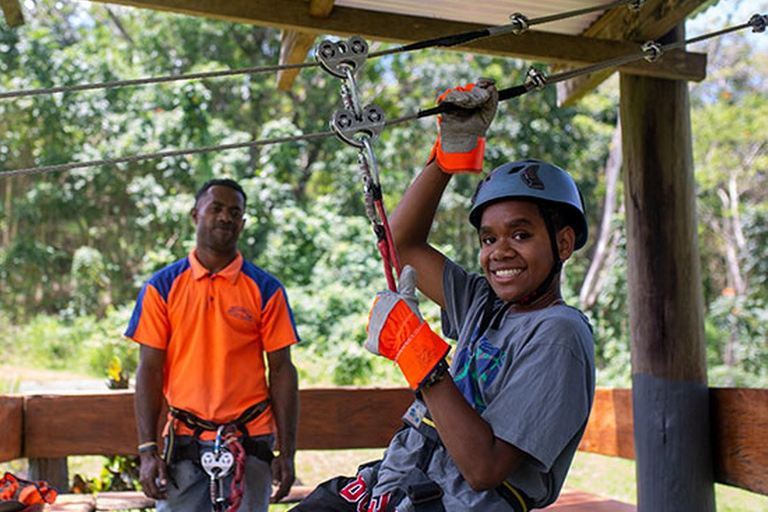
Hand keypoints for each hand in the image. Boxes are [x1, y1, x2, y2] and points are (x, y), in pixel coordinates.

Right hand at [138, 451, 167, 499]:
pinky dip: (150, 492)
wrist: (148, 455)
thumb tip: (164, 484)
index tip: (166, 496)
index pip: (154, 491)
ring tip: (161, 494)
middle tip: (164, 496)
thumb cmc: (156, 460)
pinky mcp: (141, 480)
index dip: (160, 495)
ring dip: (153, 495)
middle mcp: (143, 481)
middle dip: (157, 497)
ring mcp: (141, 481)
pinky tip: (156, 490)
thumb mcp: (162, 466)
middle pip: (150, 494)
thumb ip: (163, 476)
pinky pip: (145, 489)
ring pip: (146, 493)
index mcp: (149, 478)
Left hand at [270, 452, 294, 502]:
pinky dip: (282, 492)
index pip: (283, 490)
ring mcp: (292, 480)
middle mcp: (291, 480)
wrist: (287, 454)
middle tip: (270, 500)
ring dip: (280, 495)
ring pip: (286, 491)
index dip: (277, 496)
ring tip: (272, 498)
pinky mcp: (291, 480)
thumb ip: (275, 475)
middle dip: (278, 498)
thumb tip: (275, 484)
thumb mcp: (275, 465)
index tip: (271, 500)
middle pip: (285, 492)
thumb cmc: (279, 460)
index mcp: (288, 477)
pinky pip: (287, 488)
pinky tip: (276, 492)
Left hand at [365, 266, 449, 389]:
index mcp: (381, 300)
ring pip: (379, 328)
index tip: (405, 312)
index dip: (397, 306)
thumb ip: (408, 282)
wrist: (407, 340)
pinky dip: (380, 345)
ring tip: (400, 335)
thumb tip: (408, 266)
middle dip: (392, 319)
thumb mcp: (410, 297)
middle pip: (383, 314)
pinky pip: (373, 343)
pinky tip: (389, 345)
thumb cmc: (410, 317)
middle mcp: (373, 312)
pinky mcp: (371, 343)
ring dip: (387, 331)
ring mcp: (371, 328)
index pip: (388, 301)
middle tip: (404, 324)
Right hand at [429, 78, 497, 173]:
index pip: (481, 85)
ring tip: (466, 103)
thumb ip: (492, 100)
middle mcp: (468, 98)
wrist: (463, 140)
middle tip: (477, 102)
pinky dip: (452, 96)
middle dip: (475, 94)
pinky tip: (458, 102)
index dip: (485, 81)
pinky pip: (448, 95)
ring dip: (464, 96)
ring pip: (459, 90)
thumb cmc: (476, 129)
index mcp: (478, 98)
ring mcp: (456, 101)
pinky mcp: (446, 104)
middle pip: (471, 87)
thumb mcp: (488, 114)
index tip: (489, 83)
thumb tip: (492, 86)